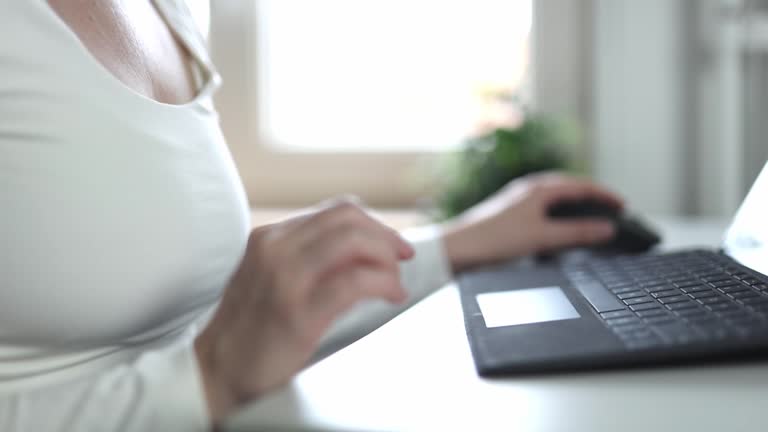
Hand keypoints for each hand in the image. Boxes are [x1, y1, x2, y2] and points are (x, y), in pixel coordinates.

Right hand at [193, 198, 413, 423]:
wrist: (217, 370)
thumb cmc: (252, 327)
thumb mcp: (271, 276)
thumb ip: (306, 255)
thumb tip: (362, 244)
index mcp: (269, 237)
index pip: (334, 211)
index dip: (372, 223)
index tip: (391, 242)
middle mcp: (274, 249)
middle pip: (347, 218)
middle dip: (385, 235)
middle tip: (403, 256)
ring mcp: (284, 278)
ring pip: (354, 242)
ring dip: (386, 258)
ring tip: (395, 281)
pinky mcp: (298, 312)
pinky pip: (355, 282)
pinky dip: (384, 283)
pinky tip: (392, 295)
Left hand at [442, 172, 623, 269]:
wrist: (455, 249)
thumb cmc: (492, 239)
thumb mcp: (542, 237)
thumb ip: (577, 233)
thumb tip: (606, 229)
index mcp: (539, 189)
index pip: (581, 186)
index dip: (605, 195)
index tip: (623, 205)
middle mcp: (528, 190)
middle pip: (569, 188)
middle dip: (592, 197)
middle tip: (612, 209)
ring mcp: (518, 201)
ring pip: (555, 198)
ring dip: (575, 206)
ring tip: (592, 218)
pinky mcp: (510, 214)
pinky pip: (544, 209)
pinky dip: (560, 216)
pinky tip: (559, 229)